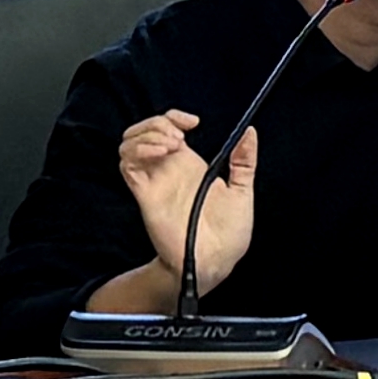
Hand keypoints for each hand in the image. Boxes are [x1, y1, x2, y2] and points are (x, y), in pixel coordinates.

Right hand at [117, 109, 256, 297]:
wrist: (218, 261)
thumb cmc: (229, 234)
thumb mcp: (243, 190)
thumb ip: (244, 160)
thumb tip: (250, 132)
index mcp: (190, 166)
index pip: (168, 129)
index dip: (174, 117)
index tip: (194, 122)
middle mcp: (169, 170)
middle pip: (143, 132)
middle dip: (156, 123)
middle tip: (180, 134)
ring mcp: (155, 181)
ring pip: (130, 145)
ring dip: (147, 134)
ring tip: (171, 143)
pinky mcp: (146, 195)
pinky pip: (127, 166)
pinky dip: (138, 151)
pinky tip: (160, 152)